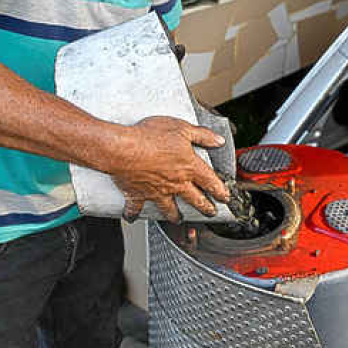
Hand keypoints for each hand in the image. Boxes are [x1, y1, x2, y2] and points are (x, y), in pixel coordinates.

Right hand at [108, 116, 229, 221]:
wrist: (122, 149)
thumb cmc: (150, 137)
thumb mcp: (182, 128)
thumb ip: (202, 135)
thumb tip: (218, 141)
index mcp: (188, 167)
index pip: (210, 181)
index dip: (220, 190)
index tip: (225, 197)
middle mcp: (175, 183)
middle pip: (195, 199)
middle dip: (205, 207)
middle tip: (211, 213)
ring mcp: (157, 191)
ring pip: (169, 208)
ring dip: (175, 215)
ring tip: (178, 219)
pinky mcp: (137, 195)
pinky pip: (136, 208)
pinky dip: (133, 213)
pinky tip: (132, 218)